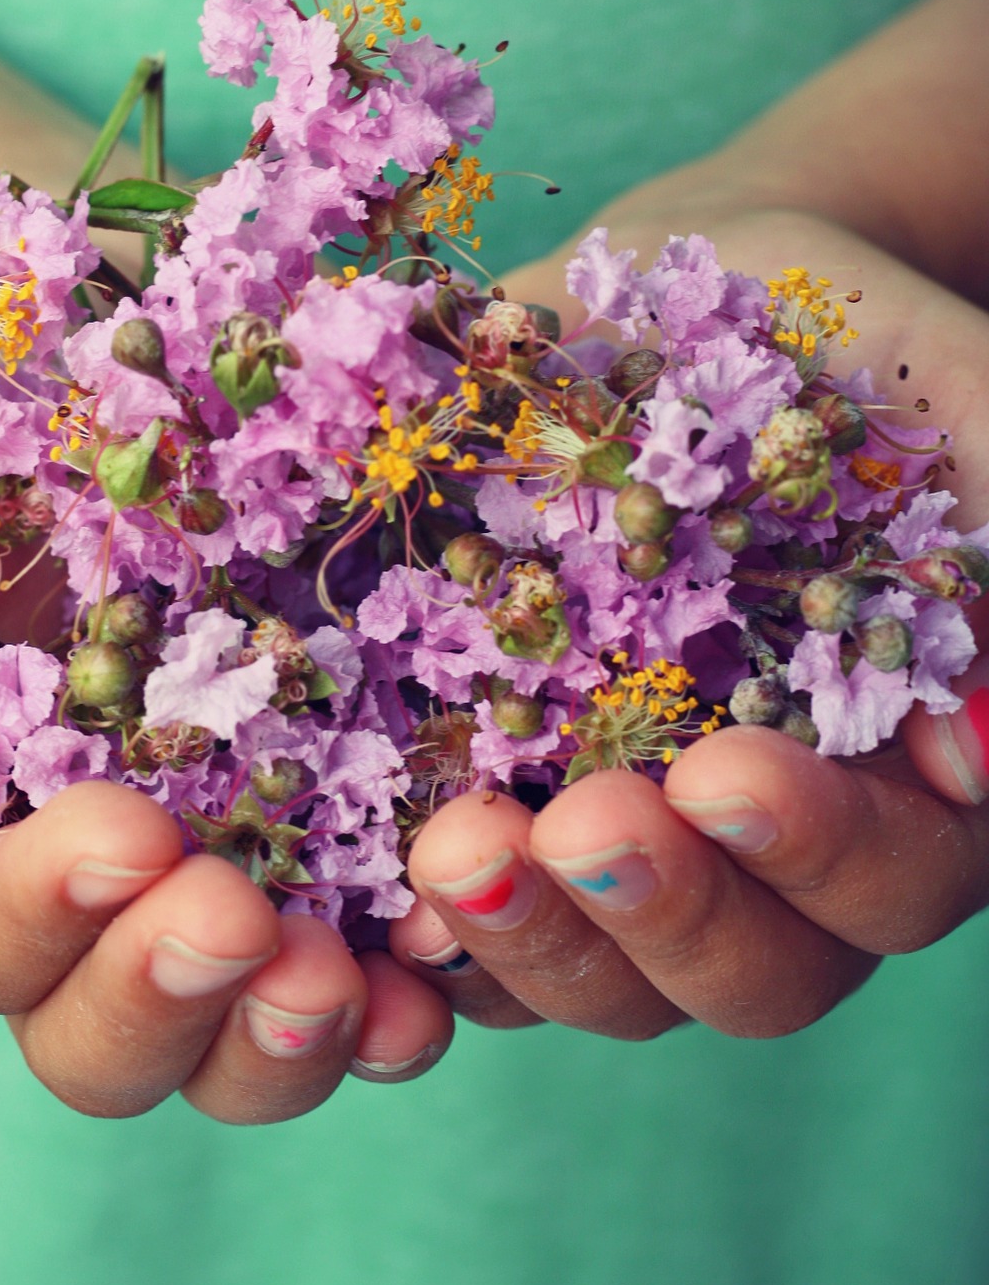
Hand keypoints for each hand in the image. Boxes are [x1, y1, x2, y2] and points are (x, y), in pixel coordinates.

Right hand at [0, 311, 453, 1120]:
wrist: (73, 290)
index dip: (40, 915)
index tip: (126, 836)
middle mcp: (91, 874)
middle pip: (107, 1035)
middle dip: (165, 1002)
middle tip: (239, 927)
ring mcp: (230, 845)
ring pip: (248, 1031)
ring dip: (295, 1032)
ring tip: (354, 978)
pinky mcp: (353, 793)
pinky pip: (389, 932)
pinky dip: (422, 964)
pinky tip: (453, 936)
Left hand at [388, 207, 988, 1039]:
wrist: (661, 304)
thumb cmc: (831, 335)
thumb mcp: (941, 381)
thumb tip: (986, 725)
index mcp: (908, 775)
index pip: (898, 874)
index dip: (824, 850)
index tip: (727, 770)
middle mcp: (777, 851)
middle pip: (755, 972)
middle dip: (666, 912)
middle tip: (580, 826)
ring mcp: (635, 852)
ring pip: (602, 979)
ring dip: (529, 937)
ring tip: (450, 848)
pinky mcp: (505, 816)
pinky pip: (465, 932)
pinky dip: (415, 930)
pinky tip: (358, 876)